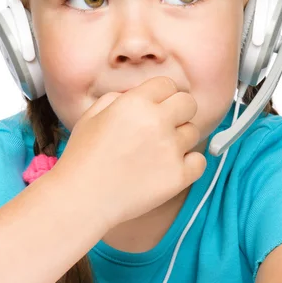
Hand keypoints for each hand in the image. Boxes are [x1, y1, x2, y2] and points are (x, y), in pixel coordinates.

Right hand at [51, 76, 206, 230]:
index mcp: (135, 103)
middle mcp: (157, 122)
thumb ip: (117, 98)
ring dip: (180, 139)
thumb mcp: (91, 115)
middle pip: (189, 103)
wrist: (82, 198)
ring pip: (193, 132)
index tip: (158, 106)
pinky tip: (170, 167)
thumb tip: (139, 96)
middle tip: (165, 125)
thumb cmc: (82, 157)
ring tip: (157, 152)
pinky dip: (189, 164)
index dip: (162, 94)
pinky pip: (199, 161)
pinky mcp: (178, 176)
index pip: (167, 84)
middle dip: (178, 111)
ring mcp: (170, 150)